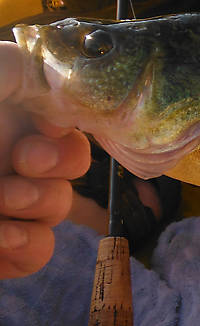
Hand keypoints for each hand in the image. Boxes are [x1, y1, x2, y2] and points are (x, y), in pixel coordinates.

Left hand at [0, 41, 89, 277]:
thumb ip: (24, 69)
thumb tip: (67, 98)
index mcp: (3, 119)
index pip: (65, 134)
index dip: (65, 146)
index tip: (33, 142)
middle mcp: (3, 161)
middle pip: (65, 179)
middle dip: (49, 180)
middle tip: (15, 173)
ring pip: (53, 217)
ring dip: (36, 213)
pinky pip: (31, 256)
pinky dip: (23, 250)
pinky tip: (0, 240)